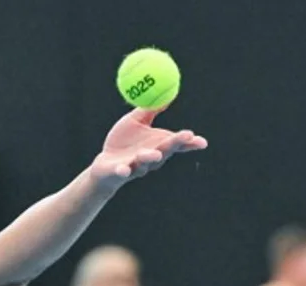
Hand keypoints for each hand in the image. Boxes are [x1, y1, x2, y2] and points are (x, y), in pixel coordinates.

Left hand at [90, 107, 207, 187]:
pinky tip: (123, 169)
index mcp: (157, 145)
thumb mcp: (135, 121)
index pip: (177, 144)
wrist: (104, 164)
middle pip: (165, 151)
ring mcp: (135, 166)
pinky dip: (123, 170)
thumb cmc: (122, 141)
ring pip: (145, 163)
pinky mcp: (118, 172)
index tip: (202, 142)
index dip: (190, 143)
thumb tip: (166, 92)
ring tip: (155, 153)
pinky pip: (121, 172)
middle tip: (187, 136)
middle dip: (176, 144)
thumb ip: (149, 110)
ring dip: (150, 157)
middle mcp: (150, 158)